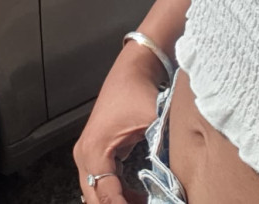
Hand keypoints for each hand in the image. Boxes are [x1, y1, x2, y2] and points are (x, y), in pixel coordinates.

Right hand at [74, 44, 163, 203]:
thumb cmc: (139, 91)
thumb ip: (160, 155)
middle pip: (96, 199)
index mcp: (94, 150)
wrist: (133, 69)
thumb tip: (173, 184)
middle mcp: (85, 155)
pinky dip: (118, 195)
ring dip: (118, 203)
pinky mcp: (96, 152)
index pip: (106, 195)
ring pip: (97, 194)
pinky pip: (102, 182)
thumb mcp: (153, 123)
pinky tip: (138, 200)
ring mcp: (87, 155)